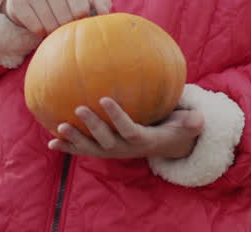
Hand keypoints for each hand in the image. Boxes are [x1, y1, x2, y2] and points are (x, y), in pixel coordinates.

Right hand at [1, 0, 110, 35]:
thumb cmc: (63, 0)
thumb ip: (101, 4)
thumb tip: (105, 13)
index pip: (81, 9)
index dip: (80, 20)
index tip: (76, 16)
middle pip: (65, 17)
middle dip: (66, 27)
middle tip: (63, 23)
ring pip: (50, 24)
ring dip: (53, 31)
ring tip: (52, 23)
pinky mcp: (16, 1)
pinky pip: (35, 27)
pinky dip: (39, 31)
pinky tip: (39, 23)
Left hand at [48, 98, 203, 159]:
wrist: (162, 147)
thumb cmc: (173, 130)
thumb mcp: (185, 127)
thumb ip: (191, 122)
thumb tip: (199, 117)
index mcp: (143, 140)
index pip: (128, 129)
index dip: (117, 116)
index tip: (105, 98)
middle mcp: (124, 149)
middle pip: (106, 139)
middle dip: (93, 126)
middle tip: (79, 109)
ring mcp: (112, 151)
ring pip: (92, 148)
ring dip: (75, 140)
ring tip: (59, 128)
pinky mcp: (104, 151)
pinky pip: (84, 150)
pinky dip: (68, 147)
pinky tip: (51, 141)